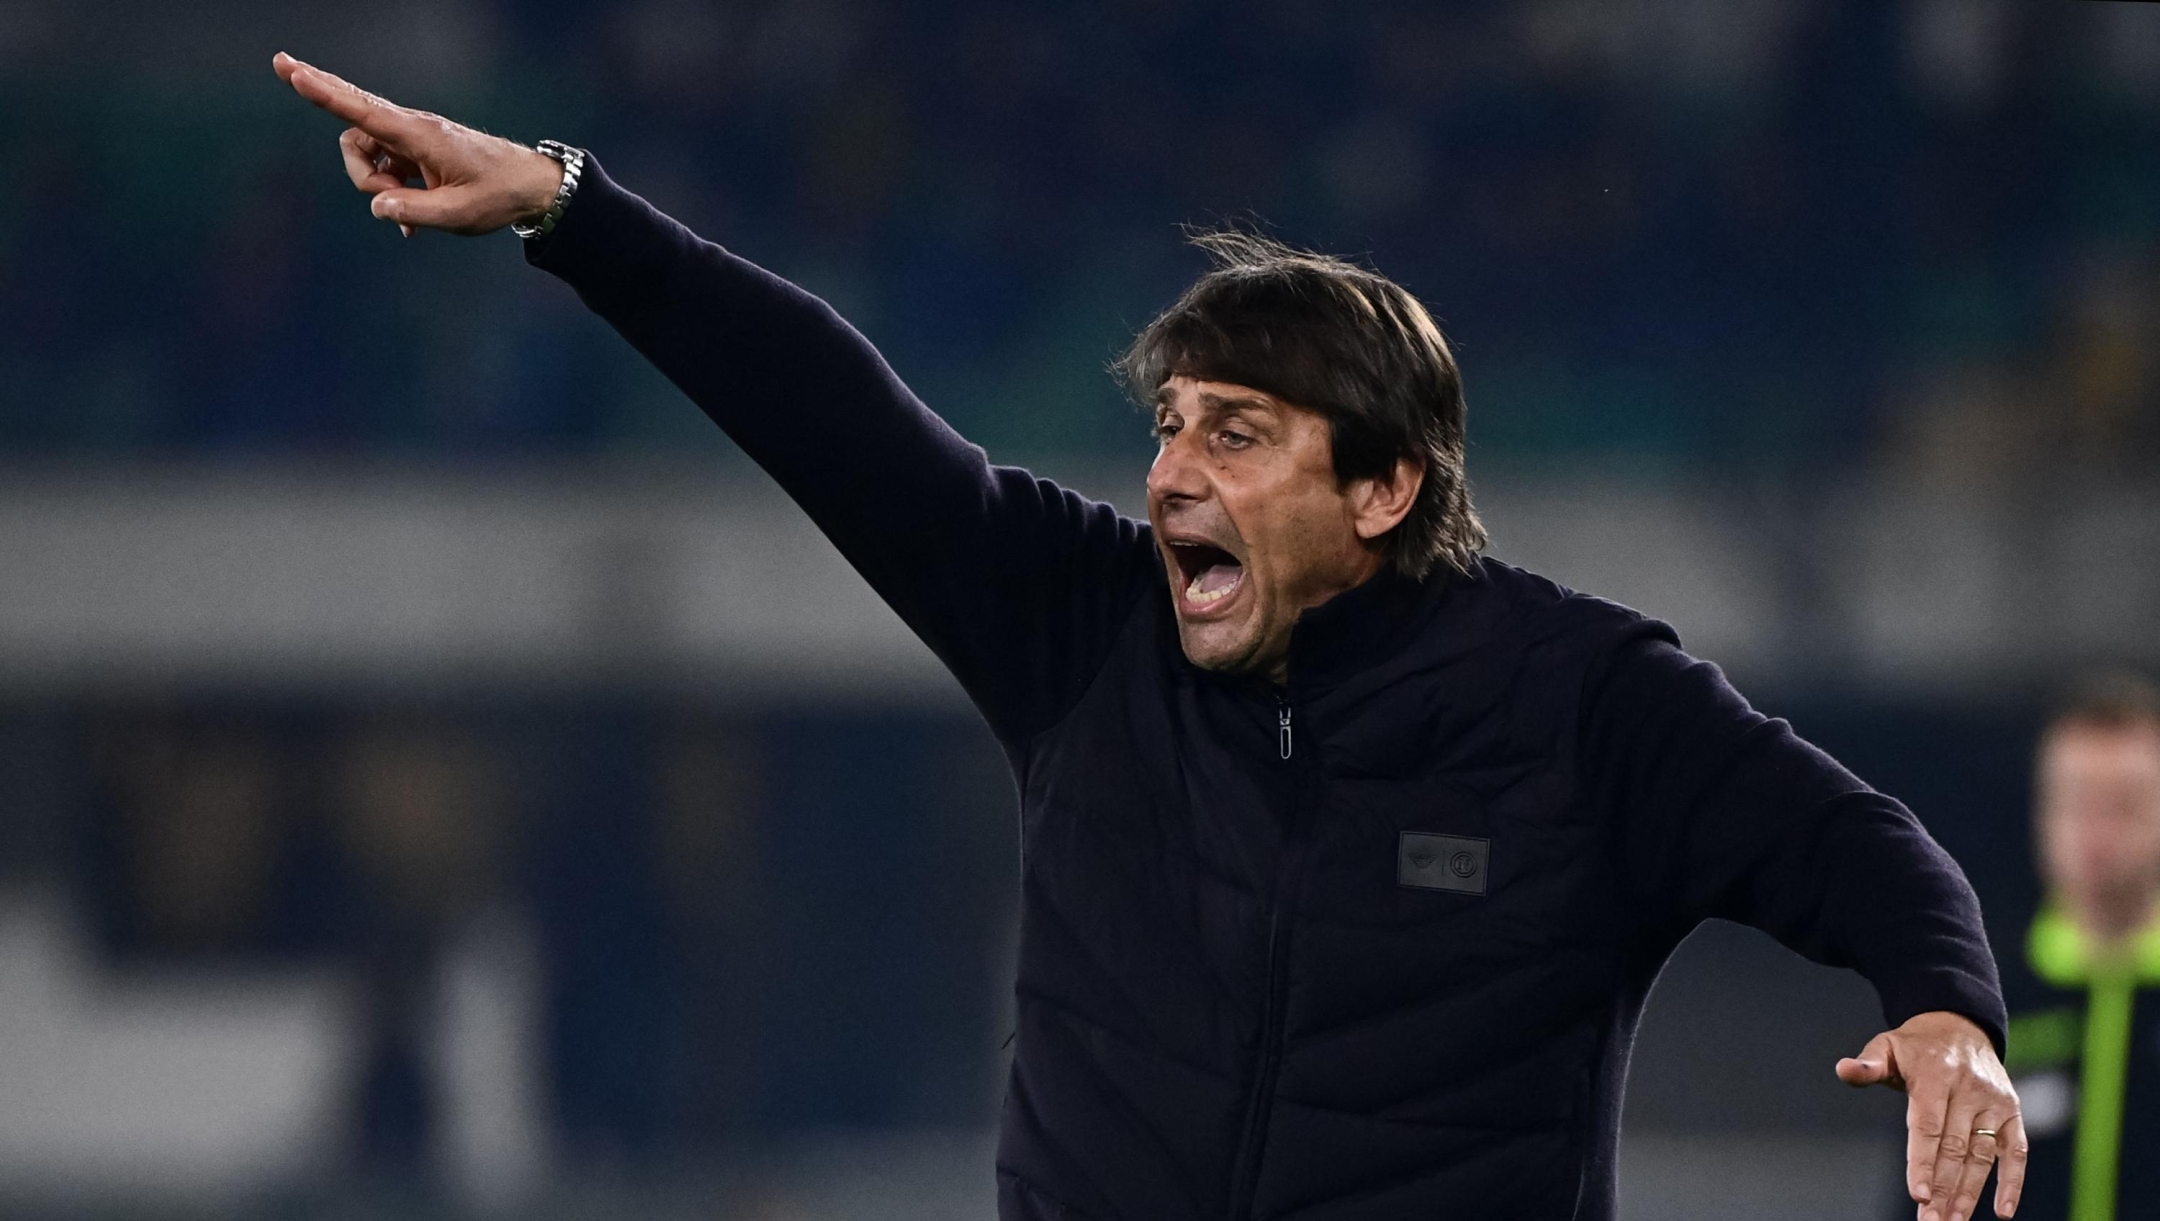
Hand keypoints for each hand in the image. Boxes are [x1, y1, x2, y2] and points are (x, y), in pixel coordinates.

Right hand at [271, 51, 563, 237]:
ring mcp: (412, 140)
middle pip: (354, 128)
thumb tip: (378, 206)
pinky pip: (384, 169)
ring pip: (366, 155)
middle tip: (324, 117)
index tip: (290, 69)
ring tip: (411, 211)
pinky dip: (390, 193)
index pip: (362, 109)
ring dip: (375, 185)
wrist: (530, 187)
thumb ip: (415, 211)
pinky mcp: (415, 153)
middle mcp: (411, 129)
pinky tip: (410, 221)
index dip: (322, 92)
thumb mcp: (459, 214)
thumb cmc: (498, 196)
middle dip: (343, 139)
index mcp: (420, 135)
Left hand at [1837, 1011, 2026, 1220]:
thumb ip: (1867, 1064)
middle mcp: (1970, 1089)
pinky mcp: (2013, 1112)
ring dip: (1970, 1192)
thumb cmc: (1915, 1047)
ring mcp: (1995, 1102)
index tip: (1916, 1194)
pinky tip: (2002, 1210)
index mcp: (1936, 1074)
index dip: (1922, 1162)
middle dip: (1942, 1188)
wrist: (1960, 1027)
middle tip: (1930, 1220)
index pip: (1929, 1126)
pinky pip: (2017, 1151)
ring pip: (1983, 1155)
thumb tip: (1843, 1070)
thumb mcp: (1886, 1046)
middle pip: (1955, 1148)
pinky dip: (2012, 1181)